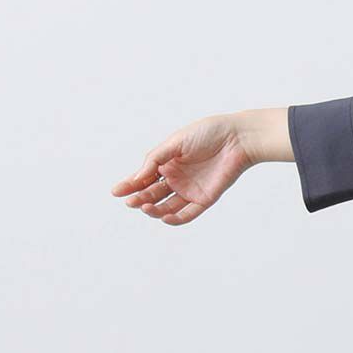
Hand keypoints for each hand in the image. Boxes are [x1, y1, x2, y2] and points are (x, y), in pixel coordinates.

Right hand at [110, 108, 274, 224]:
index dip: (129, 185)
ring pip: (167, 206)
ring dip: (154, 210)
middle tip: (130, 202)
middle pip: (153, 194)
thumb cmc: (207, 134)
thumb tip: (137, 178)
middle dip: (139, 198)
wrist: (237, 138)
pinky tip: (164, 217)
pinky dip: (175, 219)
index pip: (143, 178)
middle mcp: (176, 178)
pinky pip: (188, 213)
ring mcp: (190, 190)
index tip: (116, 192)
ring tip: (144, 207)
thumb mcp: (174, 143)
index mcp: (166, 163)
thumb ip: (155, 160)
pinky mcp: (205, 199)